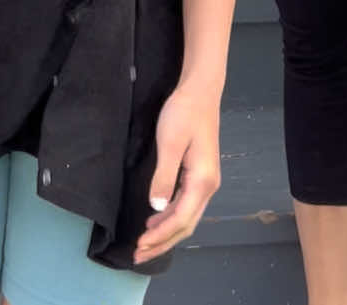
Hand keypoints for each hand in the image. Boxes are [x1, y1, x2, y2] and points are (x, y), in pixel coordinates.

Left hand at [133, 82, 221, 264]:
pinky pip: (185, 205)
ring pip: (186, 217)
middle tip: (138, 255)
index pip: (180, 219)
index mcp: (202, 181)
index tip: (139, 245)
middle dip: (162, 242)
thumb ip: (163, 176)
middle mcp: (208, 187)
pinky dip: (170, 218)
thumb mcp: (170, 143)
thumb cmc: (184, 113)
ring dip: (166, 233)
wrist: (200, 91)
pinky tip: (156, 220)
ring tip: (144, 243)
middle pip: (185, 224)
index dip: (160, 235)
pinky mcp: (200, 175)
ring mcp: (206, 181)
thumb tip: (156, 208)